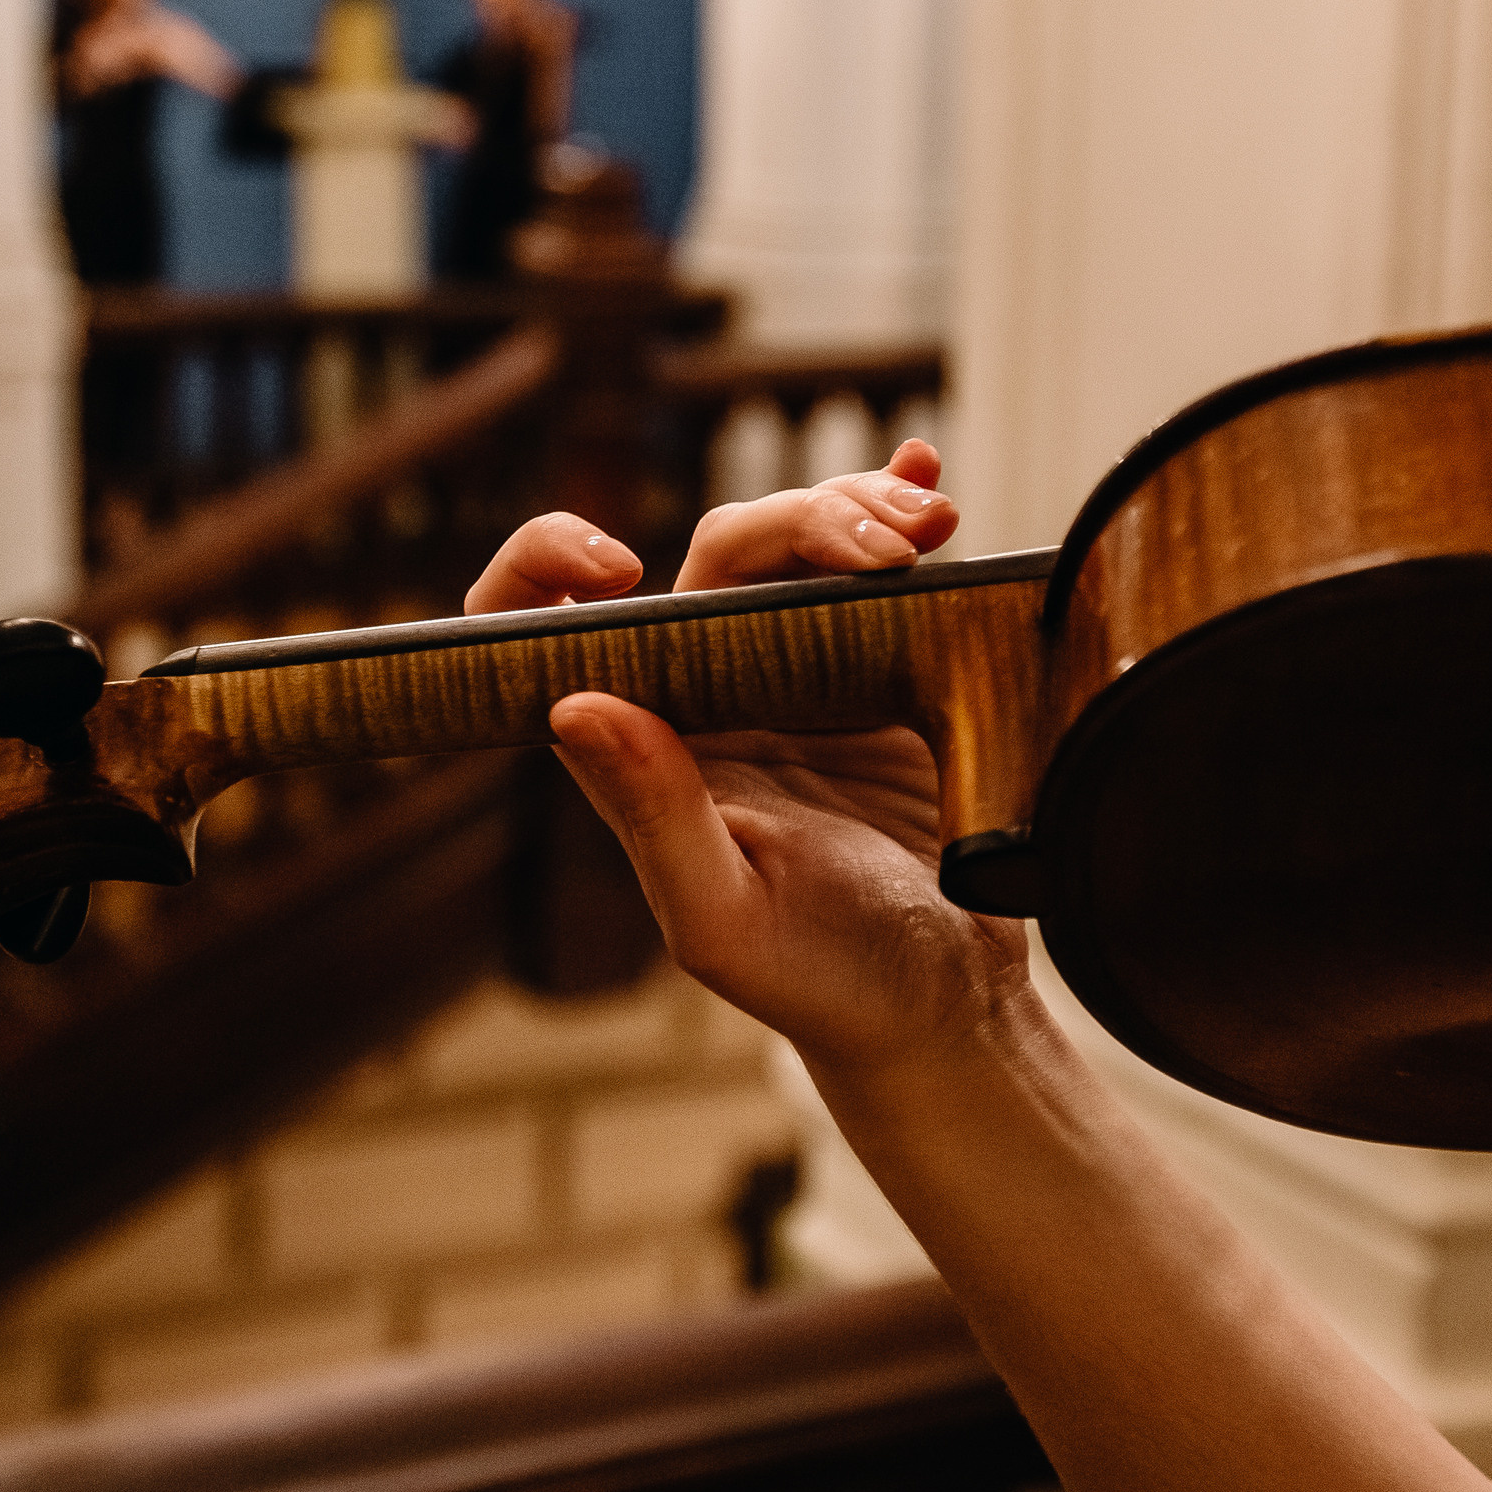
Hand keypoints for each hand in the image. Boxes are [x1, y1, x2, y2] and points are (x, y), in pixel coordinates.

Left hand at [465, 441, 1033, 1076]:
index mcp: (637, 750)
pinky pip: (877, 566)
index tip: (618, 564)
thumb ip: (652, 818)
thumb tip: (574, 702)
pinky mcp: (879, 669)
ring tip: (928, 528)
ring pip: (797, 546)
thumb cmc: (825, 983)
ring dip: (856, 510)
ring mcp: (794, 675)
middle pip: (716, 556)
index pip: (541, 628)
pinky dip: (897, 508)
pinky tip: (931, 482)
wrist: (950, 1009)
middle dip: (796, 523)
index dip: (545, 566)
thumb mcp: (726, 920)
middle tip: (884, 551)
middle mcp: (704, 698)